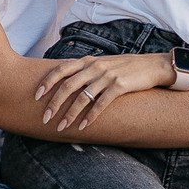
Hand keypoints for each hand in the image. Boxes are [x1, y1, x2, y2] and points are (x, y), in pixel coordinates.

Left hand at [36, 52, 175, 132]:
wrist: (153, 66)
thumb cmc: (125, 68)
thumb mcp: (102, 64)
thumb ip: (85, 71)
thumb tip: (66, 82)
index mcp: (88, 61)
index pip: (60, 69)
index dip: (46, 82)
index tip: (36, 96)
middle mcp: (95, 67)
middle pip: (67, 86)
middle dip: (54, 104)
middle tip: (44, 118)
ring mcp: (107, 76)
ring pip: (82, 97)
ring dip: (70, 114)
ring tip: (62, 127)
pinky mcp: (120, 86)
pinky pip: (101, 103)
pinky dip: (91, 116)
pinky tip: (84, 127)